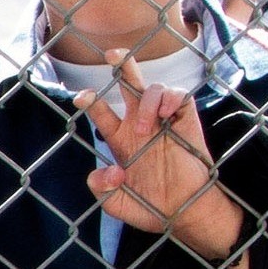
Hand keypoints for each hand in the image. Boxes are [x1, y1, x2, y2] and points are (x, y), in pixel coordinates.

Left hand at [81, 56, 243, 265]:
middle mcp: (140, 124)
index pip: (102, 111)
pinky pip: (179, 95)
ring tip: (144, 128)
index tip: (82, 98)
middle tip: (112, 55)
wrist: (184, 213)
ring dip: (145, 102)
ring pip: (152, 88)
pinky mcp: (185, 122)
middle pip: (129, 84)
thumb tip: (110, 170)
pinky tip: (164, 115)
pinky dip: (170, 98)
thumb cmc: (151, 207)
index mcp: (120, 139)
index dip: (91, 101)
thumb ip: (101, 189)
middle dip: (121, 64)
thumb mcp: (117, 204)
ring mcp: (163, 121)